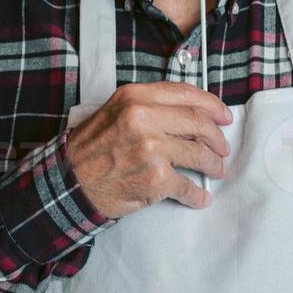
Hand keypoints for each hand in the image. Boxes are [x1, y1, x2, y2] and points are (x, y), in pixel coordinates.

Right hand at [65, 81, 232, 217]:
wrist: (68, 183)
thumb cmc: (91, 148)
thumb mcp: (116, 111)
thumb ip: (150, 105)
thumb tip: (191, 113)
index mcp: (136, 97)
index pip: (187, 94)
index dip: (212, 105)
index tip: (224, 116)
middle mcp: (144, 118)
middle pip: (198, 124)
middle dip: (217, 138)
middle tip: (223, 147)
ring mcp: (151, 149)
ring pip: (199, 154)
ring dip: (214, 164)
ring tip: (217, 169)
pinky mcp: (155, 179)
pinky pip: (187, 187)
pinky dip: (197, 195)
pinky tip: (202, 197)